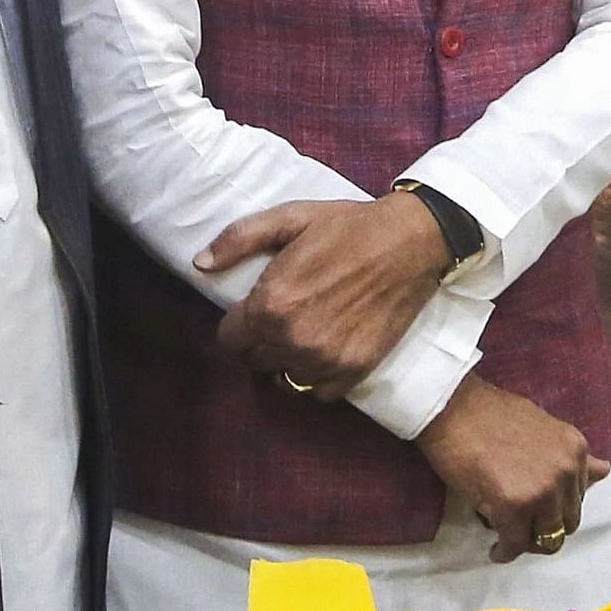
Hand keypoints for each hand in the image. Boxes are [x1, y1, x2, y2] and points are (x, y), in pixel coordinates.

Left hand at [209, 192, 454, 395]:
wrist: (410, 241)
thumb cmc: (346, 227)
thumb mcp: (289, 218)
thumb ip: (239, 239)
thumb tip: (200, 265)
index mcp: (270, 305)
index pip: (228, 339)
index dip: (235, 325)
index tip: (250, 312)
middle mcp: (292, 340)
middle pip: (253, 361)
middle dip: (257, 342)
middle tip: (277, 319)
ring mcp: (324, 360)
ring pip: (283, 379)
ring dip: (284, 361)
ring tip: (299, 336)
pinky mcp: (353, 370)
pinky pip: (317, 393)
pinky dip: (315, 378)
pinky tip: (322, 352)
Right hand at [419, 374, 610, 564]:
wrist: (450, 407)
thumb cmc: (488, 413)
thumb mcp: (543, 426)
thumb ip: (570, 455)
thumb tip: (603, 471)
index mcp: (575, 449)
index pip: (579, 495)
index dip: (557, 505)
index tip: (538, 509)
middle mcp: (566, 471)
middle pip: (568, 521)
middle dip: (546, 526)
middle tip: (523, 524)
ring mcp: (542, 492)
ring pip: (547, 538)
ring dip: (529, 541)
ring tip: (509, 537)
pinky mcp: (513, 508)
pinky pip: (515, 544)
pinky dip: (505, 552)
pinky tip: (496, 550)